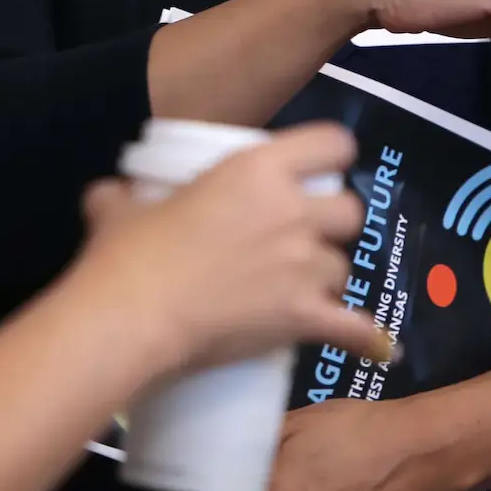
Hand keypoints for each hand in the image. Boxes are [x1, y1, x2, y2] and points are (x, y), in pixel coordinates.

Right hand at [78, 126, 393, 379]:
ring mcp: (304, 265)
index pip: (332, 144)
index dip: (332, 157)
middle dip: (332, 224)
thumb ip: (123, 194)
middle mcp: (293, 210)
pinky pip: (356, 327)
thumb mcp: (118, 205)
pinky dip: (368, 339)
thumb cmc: (126, 253)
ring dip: (327, 278)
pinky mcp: (305, 316)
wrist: (131, 316)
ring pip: (344, 268)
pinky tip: (381, 347)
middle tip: (302, 237)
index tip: (318, 173)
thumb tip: (108, 195)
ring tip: (301, 292)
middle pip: (349, 210)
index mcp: (257, 169)